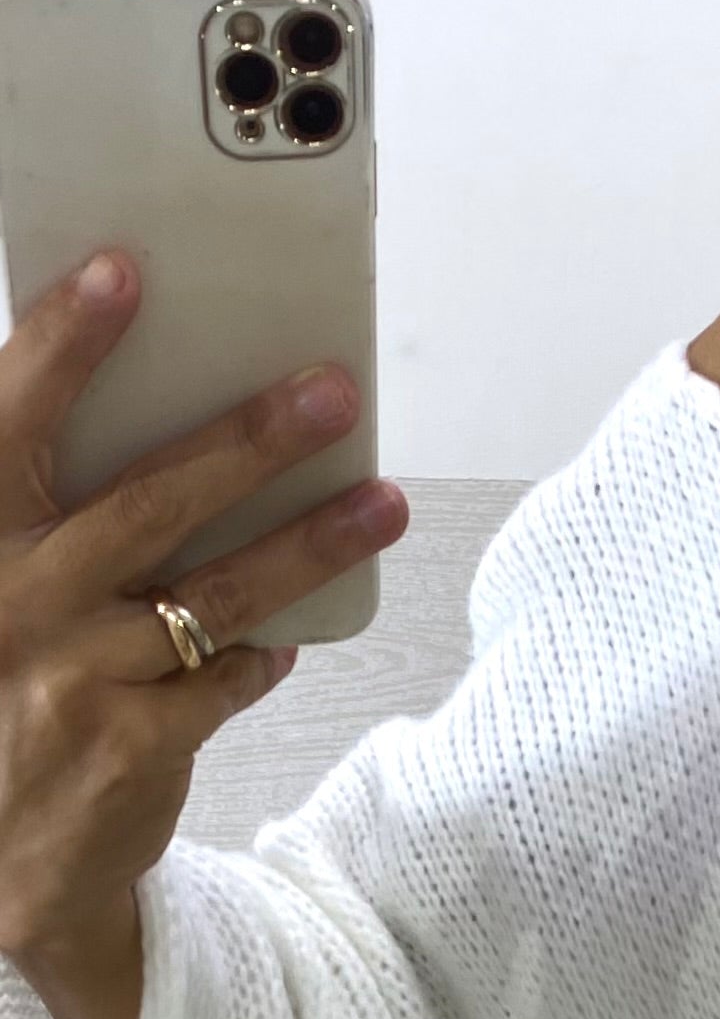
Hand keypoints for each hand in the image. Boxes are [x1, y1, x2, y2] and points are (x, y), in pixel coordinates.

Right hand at [0, 246, 407, 1018]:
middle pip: (150, 502)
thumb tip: (154, 423)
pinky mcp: (133, 747)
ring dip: (310, 544)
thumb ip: (43, 518)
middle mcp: (16, 600)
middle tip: (332, 393)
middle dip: (250, 440)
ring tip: (384, 502)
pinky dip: (261, 654)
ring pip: (217, 595)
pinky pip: (227, 681)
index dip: (63, 345)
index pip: (10, 424)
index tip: (125, 271)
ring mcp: (76, 678)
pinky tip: (290, 636)